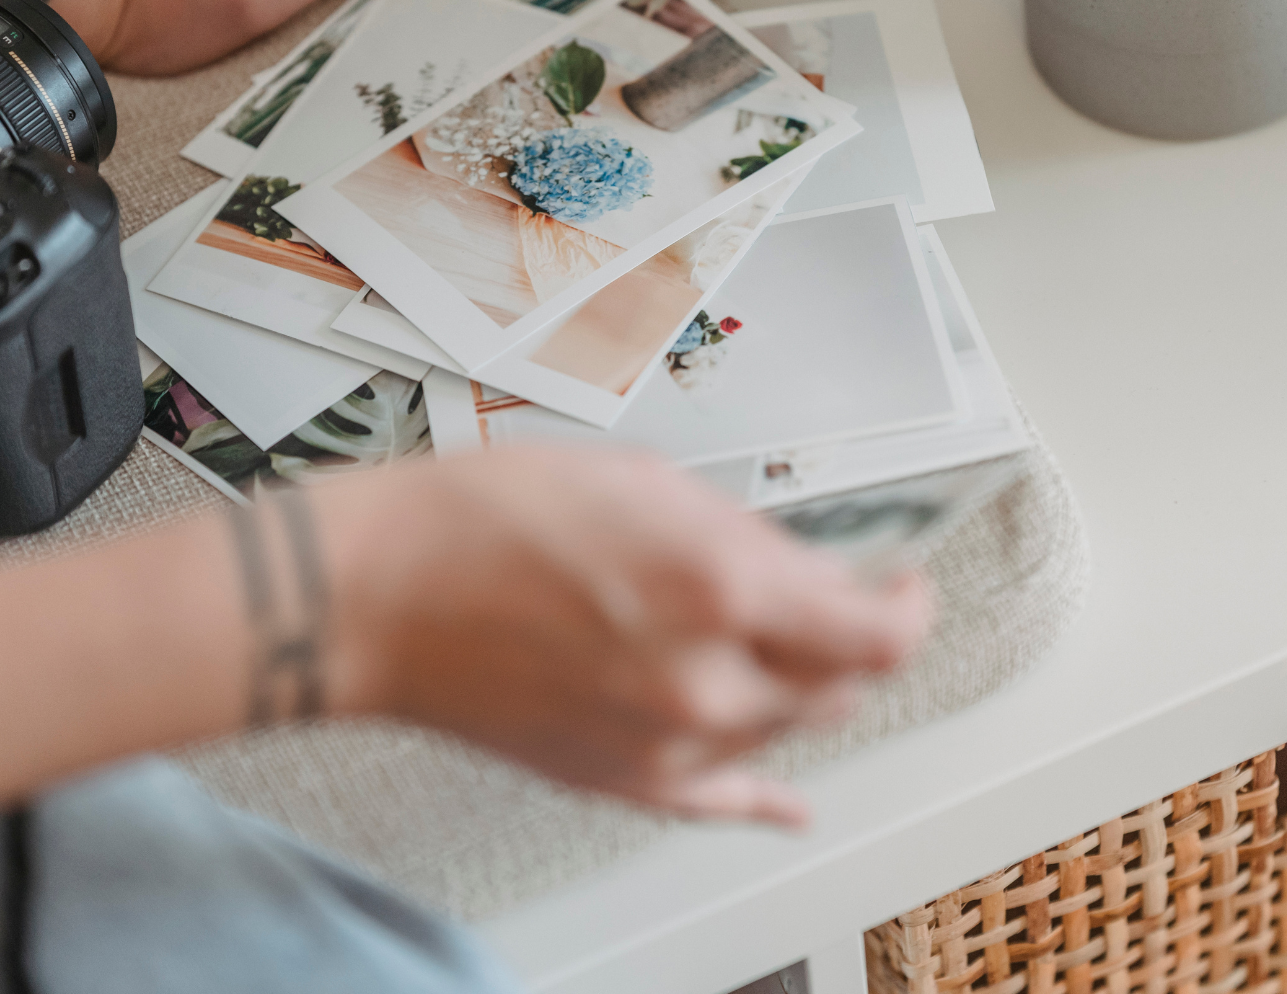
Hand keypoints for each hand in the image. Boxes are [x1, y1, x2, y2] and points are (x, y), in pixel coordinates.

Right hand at [315, 448, 932, 827]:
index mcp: (722, 588)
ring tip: (764, 643)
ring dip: (795, 688)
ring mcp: (667, 743)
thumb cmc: (485, 521)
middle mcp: (708, 679)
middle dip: (850, 639)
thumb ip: (744, 535)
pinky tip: (789, 802)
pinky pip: (723, 799)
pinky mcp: (623, 782)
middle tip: (835, 602)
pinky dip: (765, 796)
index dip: (909, 606)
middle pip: (841, 687)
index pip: (879, 633)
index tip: (903, 586)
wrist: (377, 596)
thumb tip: (807, 572)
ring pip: (785, 732)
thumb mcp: (643, 483)